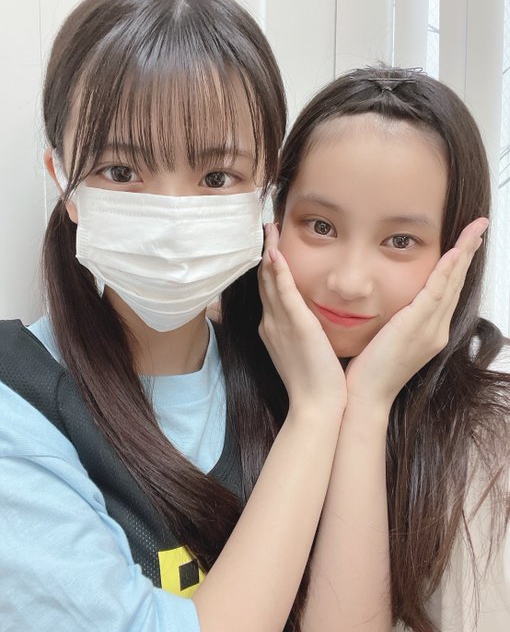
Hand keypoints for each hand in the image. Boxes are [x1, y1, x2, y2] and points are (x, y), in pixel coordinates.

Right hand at [258, 223, 346, 413]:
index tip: (271, 245)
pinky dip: (278, 271)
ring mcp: (280, 324)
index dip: (268, 266)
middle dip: (264, 253)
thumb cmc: (314, 382)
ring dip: (269, 253)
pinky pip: (284, 292)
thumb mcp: (301, 352)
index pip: (269, 290)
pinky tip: (275, 252)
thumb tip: (305, 320)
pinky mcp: (296, 325)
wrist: (316, 405)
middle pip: (264, 281)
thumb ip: (299, 332)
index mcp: (272, 328)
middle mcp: (270, 322)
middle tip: (266, 227)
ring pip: (270, 281)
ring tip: (269, 228)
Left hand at [345, 217, 488, 408]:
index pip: (447, 292)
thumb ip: (395, 321)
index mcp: (430, 333)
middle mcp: (436, 330)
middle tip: (478, 227)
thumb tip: (391, 306)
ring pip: (451, 284)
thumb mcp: (387, 341)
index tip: (464, 244)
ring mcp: (430, 329)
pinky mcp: (416, 327)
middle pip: (456, 284)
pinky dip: (447, 271)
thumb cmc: (369, 372)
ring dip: (464, 253)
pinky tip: (454, 252)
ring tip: (475, 230)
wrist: (365, 397)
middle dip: (467, 253)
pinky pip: (436, 292)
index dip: (457, 266)